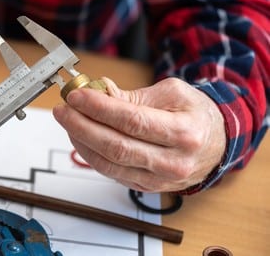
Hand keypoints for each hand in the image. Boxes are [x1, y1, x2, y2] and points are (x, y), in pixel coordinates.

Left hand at [53, 77, 225, 192]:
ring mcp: (159, 179)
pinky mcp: (146, 187)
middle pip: (117, 146)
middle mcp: (173, 161)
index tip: (77, 96)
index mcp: (184, 133)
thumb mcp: (173, 93)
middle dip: (82, 126)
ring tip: (68, 121)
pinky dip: (91, 155)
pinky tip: (81, 138)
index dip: (100, 108)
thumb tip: (99, 93)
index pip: (133, 121)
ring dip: (81, 142)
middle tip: (63, 110)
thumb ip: (134, 96)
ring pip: (110, 164)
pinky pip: (112, 173)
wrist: (216, 143)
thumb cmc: (195, 114)